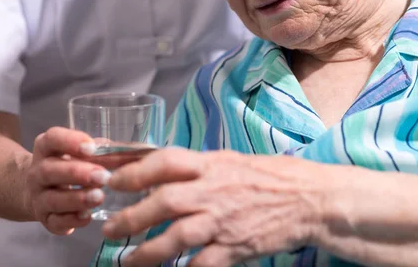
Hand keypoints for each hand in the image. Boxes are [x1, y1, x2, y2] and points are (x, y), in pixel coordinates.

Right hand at [23, 127, 110, 234]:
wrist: (35, 189)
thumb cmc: (67, 165)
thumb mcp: (80, 153)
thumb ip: (102, 151)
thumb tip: (130, 155)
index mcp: (47, 148)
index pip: (52, 139)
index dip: (70, 142)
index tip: (91, 148)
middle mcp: (37, 172)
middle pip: (50, 171)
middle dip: (77, 173)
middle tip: (102, 176)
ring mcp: (38, 197)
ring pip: (53, 199)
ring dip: (77, 199)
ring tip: (99, 197)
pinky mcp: (44, 218)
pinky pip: (54, 222)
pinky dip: (71, 220)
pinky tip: (87, 217)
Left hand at [102, 148, 326, 266]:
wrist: (309, 199)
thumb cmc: (271, 176)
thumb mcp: (232, 160)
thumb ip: (199, 167)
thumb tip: (163, 172)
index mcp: (212, 164)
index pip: (165, 161)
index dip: (134, 171)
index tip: (113, 182)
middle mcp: (214, 190)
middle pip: (164, 202)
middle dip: (131, 218)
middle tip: (108, 229)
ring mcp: (224, 220)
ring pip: (177, 237)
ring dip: (147, 252)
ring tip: (127, 261)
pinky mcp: (236, 248)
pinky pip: (202, 264)